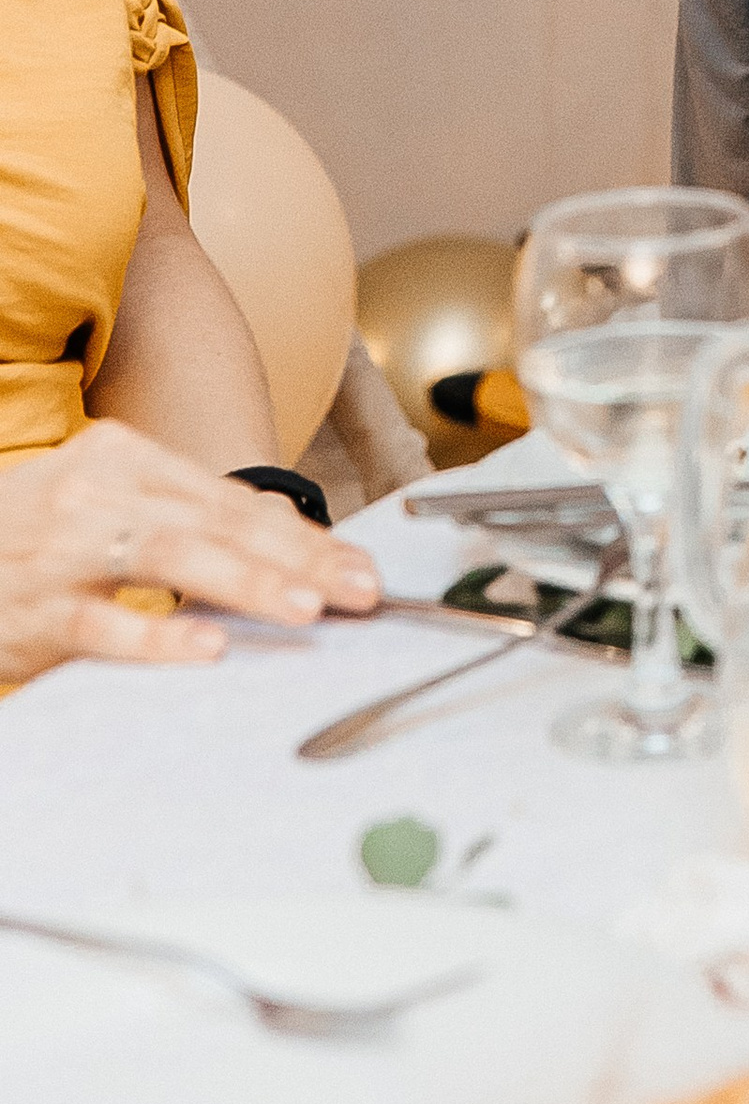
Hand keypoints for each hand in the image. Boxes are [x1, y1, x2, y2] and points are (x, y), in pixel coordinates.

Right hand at [0, 418, 380, 682]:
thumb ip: (186, 519)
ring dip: (246, 582)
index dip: (301, 533)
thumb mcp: (108, 504)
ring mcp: (66, 549)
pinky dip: (159, 635)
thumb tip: (284, 544)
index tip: (355, 566)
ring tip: (306, 606)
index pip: (232, 498)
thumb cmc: (37, 536)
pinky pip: (104, 623)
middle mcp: (100, 492)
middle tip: (357, 589)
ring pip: (171, 557)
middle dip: (297, 558)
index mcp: (126, 457)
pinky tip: (208, 646)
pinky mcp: (36, 610)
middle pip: (216, 522)